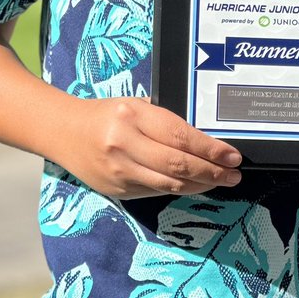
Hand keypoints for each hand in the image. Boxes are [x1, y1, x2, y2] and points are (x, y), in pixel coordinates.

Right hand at [63, 96, 242, 199]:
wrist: (64, 132)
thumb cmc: (107, 114)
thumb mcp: (135, 105)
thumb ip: (164, 120)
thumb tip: (205, 140)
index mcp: (132, 116)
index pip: (179, 136)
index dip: (210, 149)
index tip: (233, 155)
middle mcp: (124, 144)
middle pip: (178, 164)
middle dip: (212, 171)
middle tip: (234, 174)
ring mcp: (120, 171)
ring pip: (170, 184)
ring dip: (201, 185)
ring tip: (222, 181)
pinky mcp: (118, 191)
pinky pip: (157, 192)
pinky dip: (180, 189)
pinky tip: (195, 185)